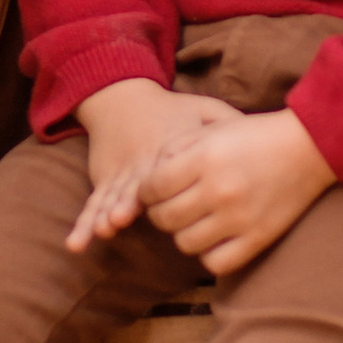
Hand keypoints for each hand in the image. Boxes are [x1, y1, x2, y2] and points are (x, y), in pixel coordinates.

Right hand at [66, 79, 233, 250]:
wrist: (124, 99)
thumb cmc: (173, 110)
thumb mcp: (204, 110)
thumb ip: (230, 124)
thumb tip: (265, 137)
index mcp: (168, 146)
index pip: (168, 166)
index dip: (164, 181)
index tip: (161, 197)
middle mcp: (141, 161)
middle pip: (135, 184)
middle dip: (127, 202)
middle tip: (121, 218)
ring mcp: (121, 172)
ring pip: (112, 197)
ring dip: (106, 214)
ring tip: (103, 228)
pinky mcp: (106, 181)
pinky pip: (94, 204)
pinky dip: (85, 223)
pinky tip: (77, 243)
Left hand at [139, 107, 335, 279]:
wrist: (309, 147)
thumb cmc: (255, 135)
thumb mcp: (213, 129)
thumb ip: (177, 148)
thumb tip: (149, 178)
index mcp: (205, 159)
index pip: (152, 188)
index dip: (145, 192)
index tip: (153, 190)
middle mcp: (219, 190)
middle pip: (164, 218)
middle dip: (159, 213)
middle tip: (170, 205)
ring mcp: (239, 218)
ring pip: (184, 244)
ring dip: (183, 233)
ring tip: (193, 220)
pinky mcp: (258, 238)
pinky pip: (215, 263)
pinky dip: (208, 254)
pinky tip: (213, 237)